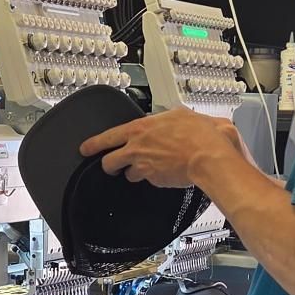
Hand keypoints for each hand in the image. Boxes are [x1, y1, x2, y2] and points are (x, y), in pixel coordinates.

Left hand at [79, 107, 239, 187]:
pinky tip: (164, 172)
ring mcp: (144, 166)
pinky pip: (149, 180)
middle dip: (109, 164)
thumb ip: (170, 117)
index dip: (94, 143)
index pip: (107, 137)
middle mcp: (137, 148)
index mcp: (139, 129)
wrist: (208, 156)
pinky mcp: (155, 180)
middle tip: (111, 165)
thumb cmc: (199, 134)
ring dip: (135, 171)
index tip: (86, 148)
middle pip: (110, 161)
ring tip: (146, 168)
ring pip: (128, 174)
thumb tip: (174, 116)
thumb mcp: (182, 114)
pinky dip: (154, 177)